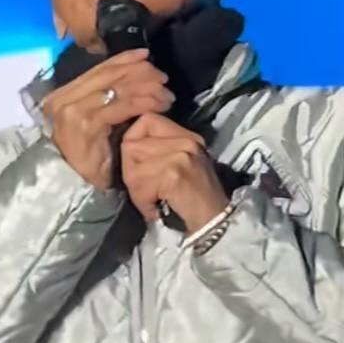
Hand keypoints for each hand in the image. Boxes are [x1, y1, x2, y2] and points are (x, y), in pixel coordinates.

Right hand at [39, 51, 173, 190]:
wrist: (76, 188)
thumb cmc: (89, 158)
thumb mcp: (96, 122)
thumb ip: (106, 100)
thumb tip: (135, 76)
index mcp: (63, 94)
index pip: (98, 70)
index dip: (124, 60)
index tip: (147, 56)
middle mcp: (63, 99)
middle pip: (108, 75)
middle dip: (139, 72)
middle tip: (163, 77)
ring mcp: (73, 111)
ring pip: (117, 88)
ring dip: (147, 87)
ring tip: (166, 93)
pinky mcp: (87, 124)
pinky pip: (122, 106)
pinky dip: (144, 101)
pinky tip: (160, 104)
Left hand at [119, 114, 229, 228]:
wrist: (214, 222)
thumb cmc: (194, 201)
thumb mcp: (180, 166)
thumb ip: (159, 151)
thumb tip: (129, 145)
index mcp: (187, 136)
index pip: (147, 120)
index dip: (134, 139)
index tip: (138, 163)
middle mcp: (185, 141)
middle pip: (133, 144)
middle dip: (132, 172)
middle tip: (146, 190)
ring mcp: (180, 156)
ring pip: (133, 167)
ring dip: (138, 190)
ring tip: (152, 200)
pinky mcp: (173, 174)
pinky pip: (140, 185)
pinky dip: (144, 202)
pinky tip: (156, 208)